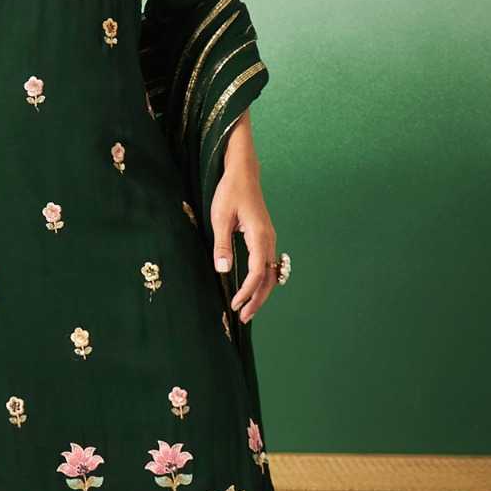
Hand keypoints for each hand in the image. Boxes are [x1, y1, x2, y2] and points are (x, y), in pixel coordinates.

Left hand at [210, 160, 278, 323]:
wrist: (243, 173)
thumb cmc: (230, 192)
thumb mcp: (220, 217)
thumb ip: (222, 245)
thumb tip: (224, 270)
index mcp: (260, 236)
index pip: (257, 272)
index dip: (247, 291)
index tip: (235, 304)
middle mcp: (269, 240)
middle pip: (268, 278)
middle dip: (257, 299)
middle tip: (244, 317)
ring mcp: (269, 239)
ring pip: (270, 273)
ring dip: (260, 293)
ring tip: (247, 309)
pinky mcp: (264, 238)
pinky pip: (267, 265)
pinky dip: (262, 281)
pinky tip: (252, 290)